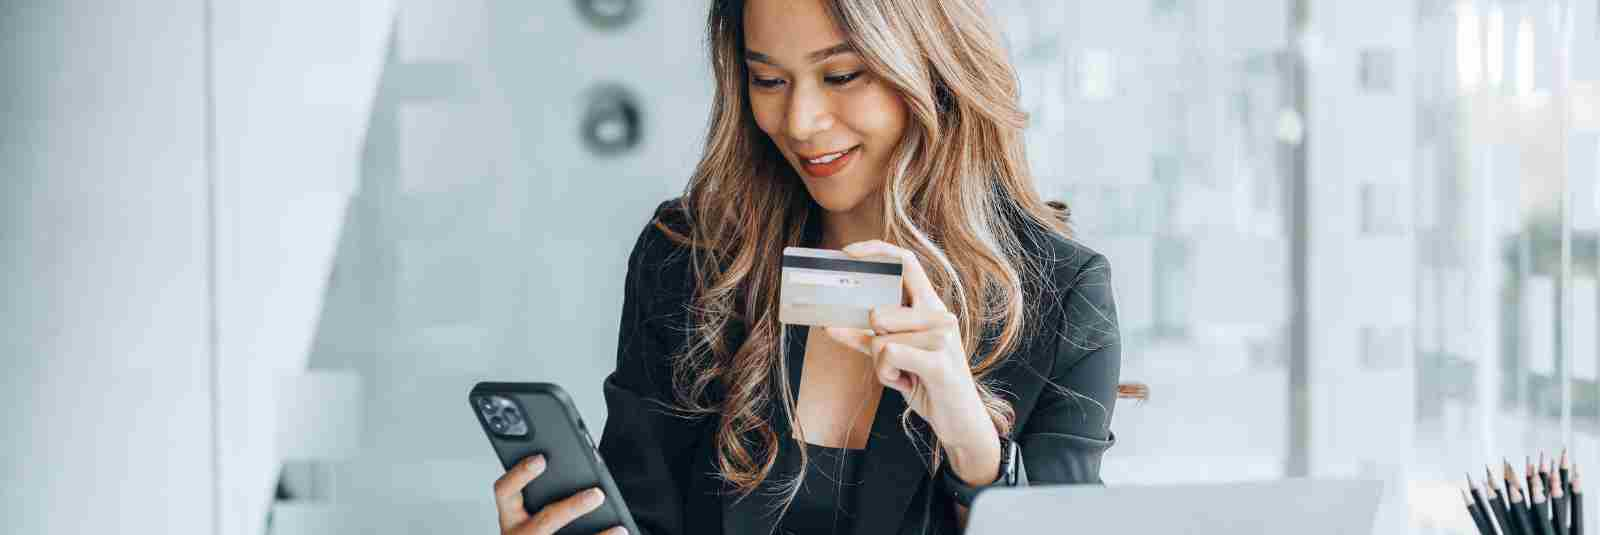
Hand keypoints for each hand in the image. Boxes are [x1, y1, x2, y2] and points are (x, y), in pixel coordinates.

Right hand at [492, 454, 627, 534]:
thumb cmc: (536, 527)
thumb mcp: (530, 509)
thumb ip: (545, 490)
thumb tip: (582, 472)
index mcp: (510, 515)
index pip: (504, 490)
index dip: (520, 474)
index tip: (541, 459)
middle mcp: (517, 534)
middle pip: (544, 521)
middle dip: (572, 507)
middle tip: (597, 494)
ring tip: (618, 528)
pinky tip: (618, 534)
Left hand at [821, 240, 1000, 484]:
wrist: (960, 421)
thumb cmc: (928, 384)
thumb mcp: (896, 358)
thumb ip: (868, 338)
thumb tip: (832, 326)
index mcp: (932, 307)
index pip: (906, 262)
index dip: (876, 251)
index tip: (848, 254)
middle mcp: (940, 315)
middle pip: (879, 312)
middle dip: (873, 341)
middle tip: (893, 362)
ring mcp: (942, 336)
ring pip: (879, 338)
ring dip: (881, 365)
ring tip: (904, 375)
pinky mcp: (938, 361)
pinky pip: (887, 354)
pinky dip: (886, 373)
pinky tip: (905, 381)